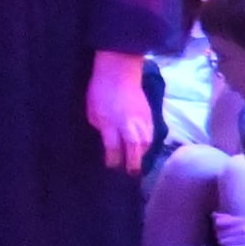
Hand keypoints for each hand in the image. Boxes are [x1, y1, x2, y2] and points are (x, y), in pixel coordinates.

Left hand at [87, 51, 152, 174]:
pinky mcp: (150, 114)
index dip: (113, 159)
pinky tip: (144, 148)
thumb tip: (108, 140)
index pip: (114, 147)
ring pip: (146, 142)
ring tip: (138, 163)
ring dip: (142, 154)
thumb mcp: (92, 112)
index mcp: (111, 123)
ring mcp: (142, 119)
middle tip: (132, 174)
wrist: (119, 71)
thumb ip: (102, 128)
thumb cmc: (100, 90)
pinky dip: (148, 143)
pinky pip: (151, 133)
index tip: (111, 166)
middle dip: (133, 162)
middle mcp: (129, 124)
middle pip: (134, 148)